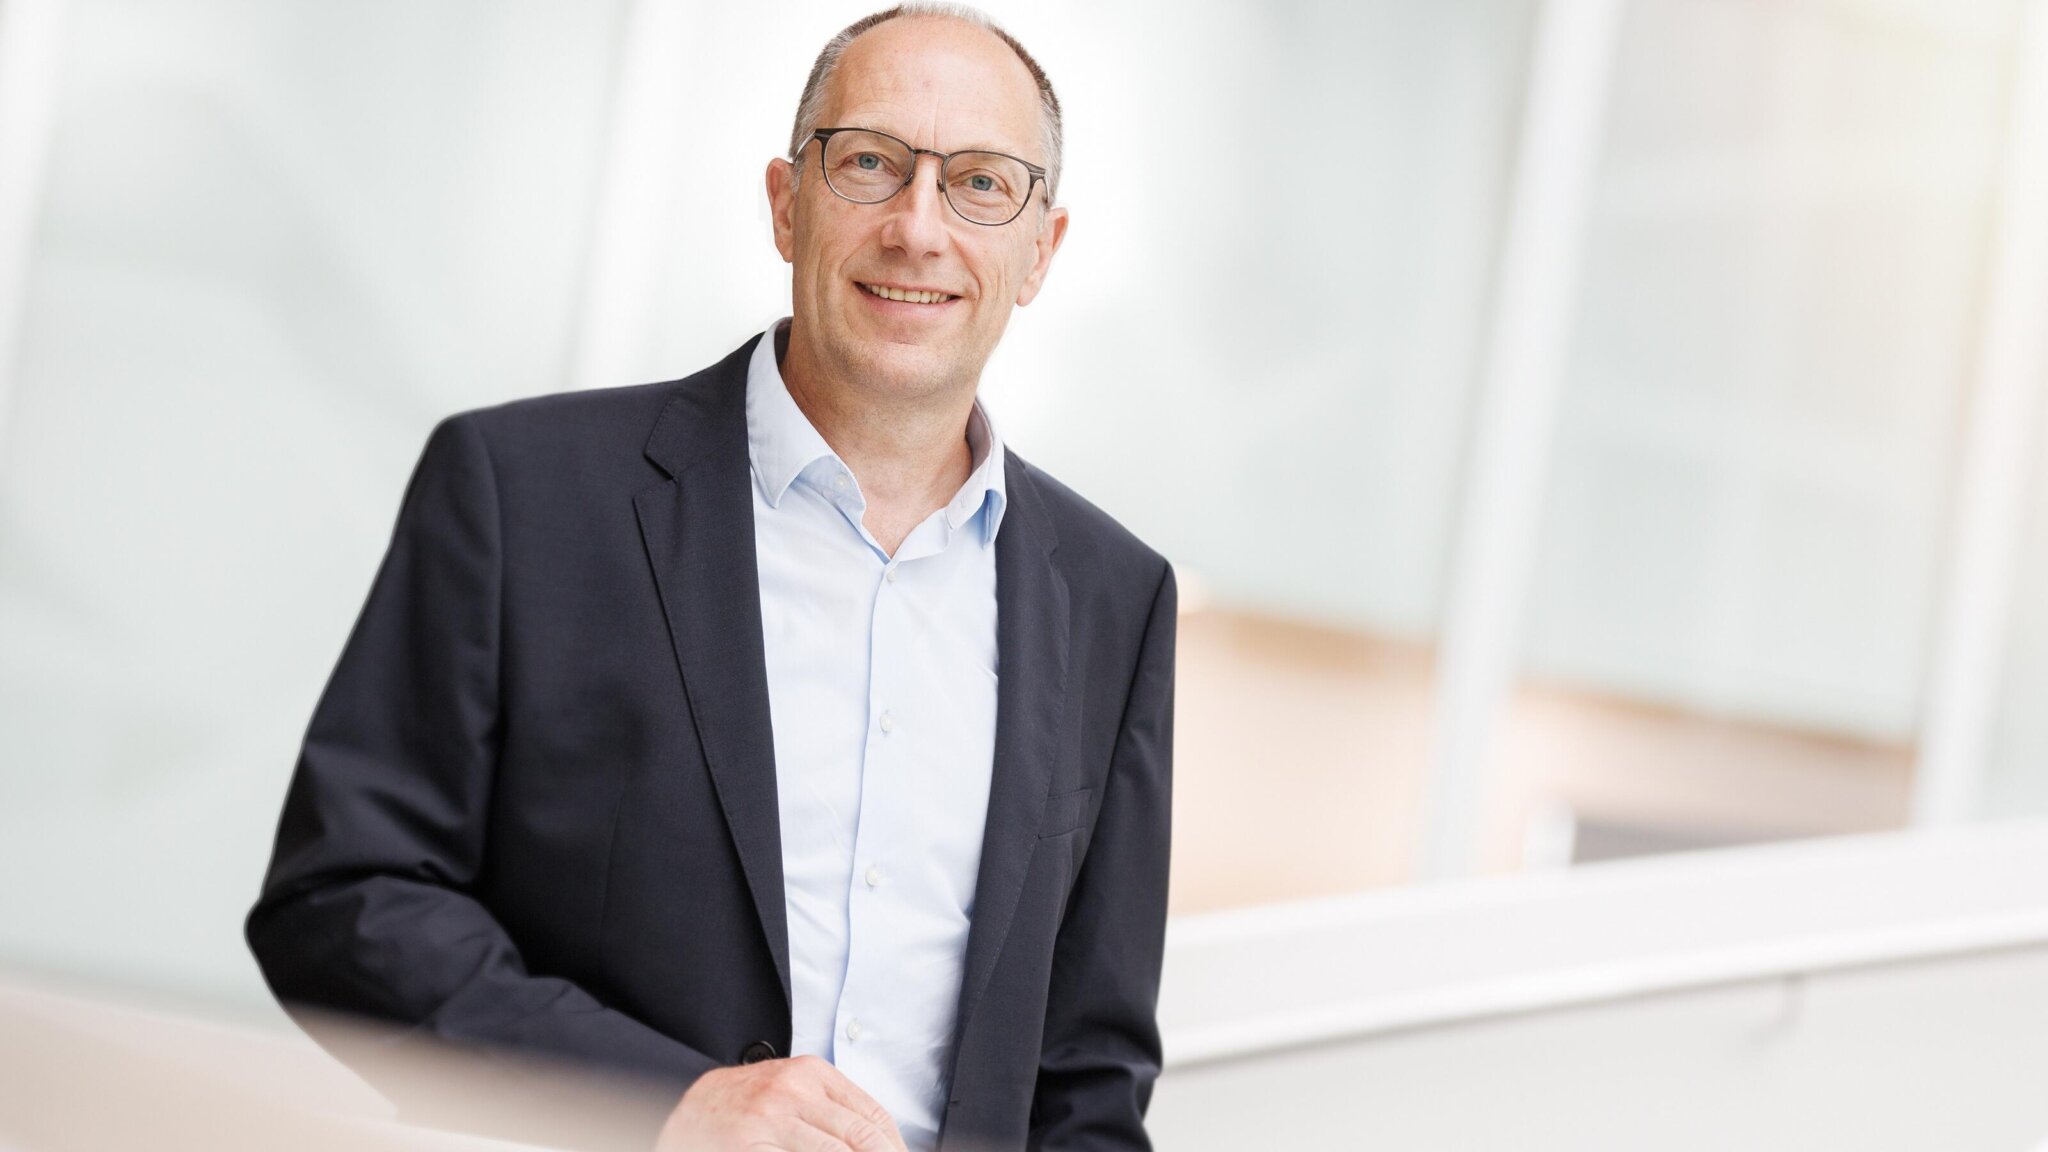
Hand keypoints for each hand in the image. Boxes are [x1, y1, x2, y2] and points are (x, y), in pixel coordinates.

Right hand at [655, 1056, 909, 1151]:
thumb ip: (830, 1110)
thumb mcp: (790, 1094)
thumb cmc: (741, 1108)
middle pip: (862, 1139)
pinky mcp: (750, 1144)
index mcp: (810, 1073)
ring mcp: (770, 1119)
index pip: (874, 1117)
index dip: (895, 1147)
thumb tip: (880, 1141)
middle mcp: (793, 1091)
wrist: (684, 1113)